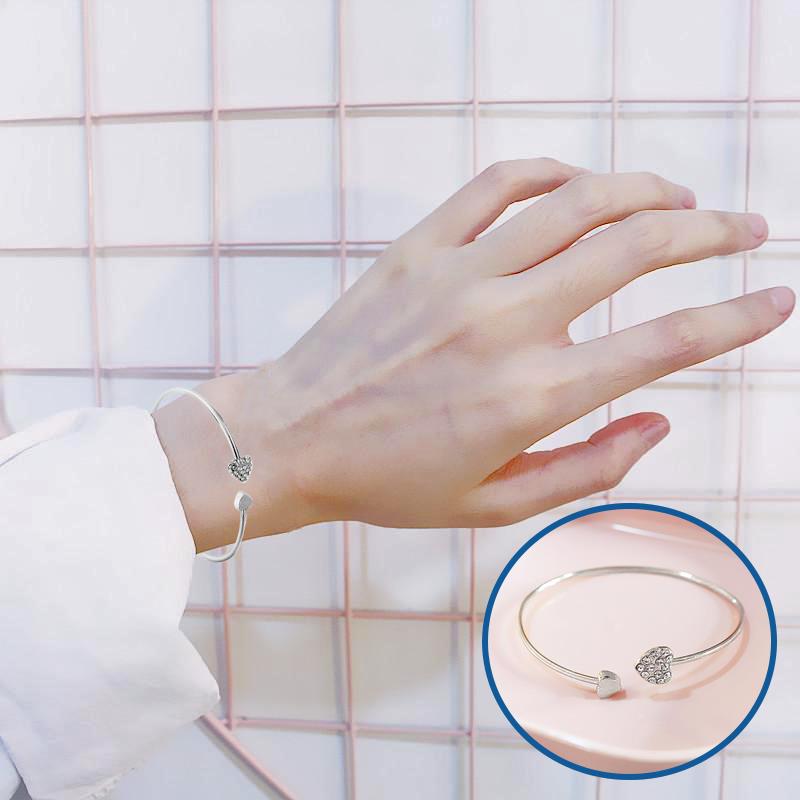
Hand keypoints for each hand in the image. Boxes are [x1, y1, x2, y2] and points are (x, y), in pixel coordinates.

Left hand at [155, 159, 793, 550]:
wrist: (291, 440)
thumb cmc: (388, 482)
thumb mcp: (496, 504)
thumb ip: (590, 468)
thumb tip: (660, 422)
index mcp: (532, 396)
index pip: (665, 344)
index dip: (736, 319)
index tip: (774, 300)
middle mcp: (506, 324)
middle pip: (636, 251)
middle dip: (710, 236)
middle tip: (745, 231)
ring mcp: (460, 276)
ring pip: (578, 204)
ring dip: (645, 192)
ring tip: (679, 201)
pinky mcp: (418, 249)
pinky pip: (499, 186)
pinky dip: (552, 172)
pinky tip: (580, 183)